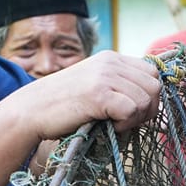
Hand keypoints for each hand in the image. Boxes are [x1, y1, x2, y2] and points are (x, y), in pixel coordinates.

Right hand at [3, 51, 159, 139]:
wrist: (31, 111)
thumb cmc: (62, 106)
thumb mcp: (93, 86)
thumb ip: (118, 87)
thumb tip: (152, 104)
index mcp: (111, 58)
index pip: (152, 72)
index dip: (150, 95)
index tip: (135, 112)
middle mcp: (110, 63)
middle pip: (154, 86)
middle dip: (148, 109)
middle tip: (128, 122)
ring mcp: (104, 77)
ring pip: (146, 100)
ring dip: (136, 119)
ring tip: (115, 124)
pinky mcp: (99, 94)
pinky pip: (132, 110)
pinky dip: (125, 124)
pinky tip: (109, 126)